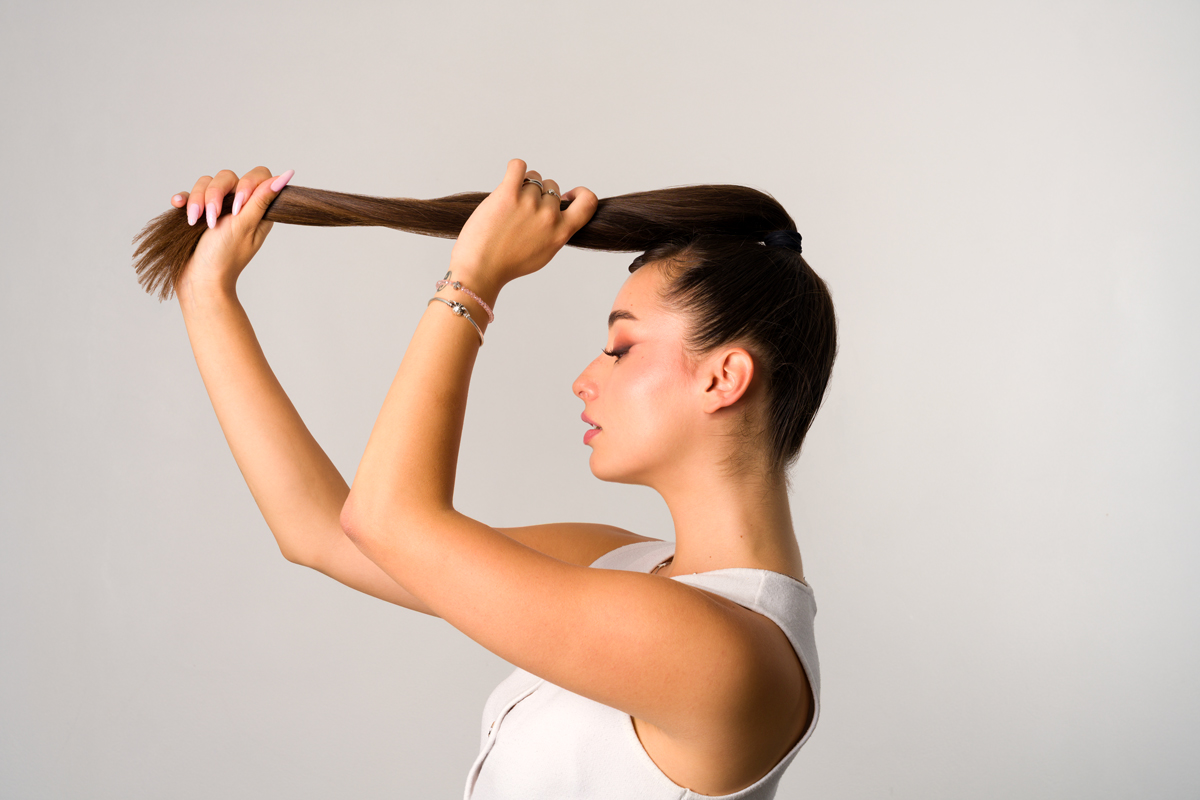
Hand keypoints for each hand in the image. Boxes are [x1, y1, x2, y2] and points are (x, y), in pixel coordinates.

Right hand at [169, 166, 293, 296]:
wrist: (199, 280)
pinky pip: (189, 194)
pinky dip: (184, 198)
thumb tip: (285, 177)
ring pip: (206, 183)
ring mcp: (217, 208)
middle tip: (212, 220)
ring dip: (197, 200)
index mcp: (257, 210)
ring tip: (195, 221)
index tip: (239, 205)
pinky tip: (178, 205)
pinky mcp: (197, 213)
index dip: (247, 184)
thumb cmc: (225, 257)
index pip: (258, 176)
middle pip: (228, 177)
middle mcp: (238, 206)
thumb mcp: (245, 226)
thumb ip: (261, 199)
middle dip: (216, 195)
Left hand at [449, 159, 597, 290]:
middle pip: (551, 187)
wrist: (480, 269)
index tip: (566, 197)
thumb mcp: (544, 252)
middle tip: (521, 210)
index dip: (579, 193)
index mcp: (561, 232)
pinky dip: (515, 168)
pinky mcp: (508, 194)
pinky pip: (518, 166)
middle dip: (539, 193)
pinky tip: (509, 179)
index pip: (588, 202)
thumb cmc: (507, 263)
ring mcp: (529, 204)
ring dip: (522, 186)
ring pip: (533, 179)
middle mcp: (548, 217)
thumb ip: (556, 231)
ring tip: (509, 205)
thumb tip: (556, 210)